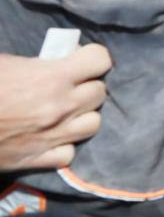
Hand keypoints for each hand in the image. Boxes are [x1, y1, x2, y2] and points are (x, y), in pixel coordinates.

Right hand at [0, 44, 110, 171]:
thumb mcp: (6, 63)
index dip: (93, 57)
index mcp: (52, 77)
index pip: (100, 60)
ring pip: (93, 124)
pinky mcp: (38, 160)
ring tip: (65, 110)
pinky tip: (51, 136)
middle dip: (87, 85)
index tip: (81, 58)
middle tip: (70, 83)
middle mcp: (60, 107)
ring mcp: (52, 136)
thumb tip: (59, 56)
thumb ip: (38, 61)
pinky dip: (64, 145)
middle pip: (99, 92)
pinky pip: (68, 153)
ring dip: (82, 115)